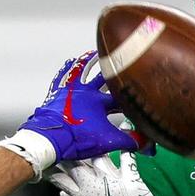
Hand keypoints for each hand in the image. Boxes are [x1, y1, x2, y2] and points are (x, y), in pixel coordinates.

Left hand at [7, 52, 142, 172]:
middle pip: (103, 78)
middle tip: (120, 62)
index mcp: (100, 101)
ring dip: (90, 61)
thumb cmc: (76, 138)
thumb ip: (128, 141)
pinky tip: (69, 62)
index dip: (131, 97)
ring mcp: (70, 90)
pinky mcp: (56, 93)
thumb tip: (145, 143)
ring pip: (83, 70)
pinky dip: (68, 68)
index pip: (121, 97)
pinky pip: (63, 76)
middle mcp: (86, 92)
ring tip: (97, 52)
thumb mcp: (107, 141)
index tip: (139, 94)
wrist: (49, 138)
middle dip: (113, 72)